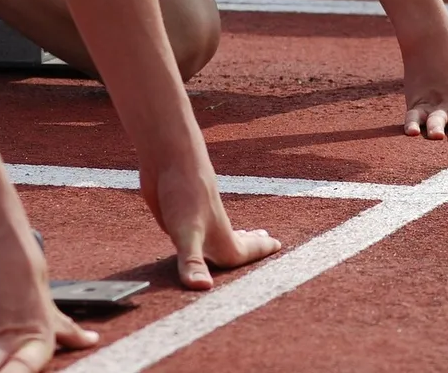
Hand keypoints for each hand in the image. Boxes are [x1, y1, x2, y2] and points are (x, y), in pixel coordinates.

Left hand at [140, 162, 281, 290]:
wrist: (169, 157)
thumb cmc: (184, 192)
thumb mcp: (185, 232)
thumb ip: (192, 262)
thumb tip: (203, 289)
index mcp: (220, 238)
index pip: (244, 253)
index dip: (260, 253)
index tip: (279, 246)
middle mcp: (211, 230)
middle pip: (237, 242)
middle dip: (252, 245)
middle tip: (267, 240)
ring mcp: (196, 221)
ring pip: (218, 235)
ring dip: (232, 238)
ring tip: (244, 234)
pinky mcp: (178, 214)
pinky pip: (197, 231)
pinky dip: (205, 235)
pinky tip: (199, 229)